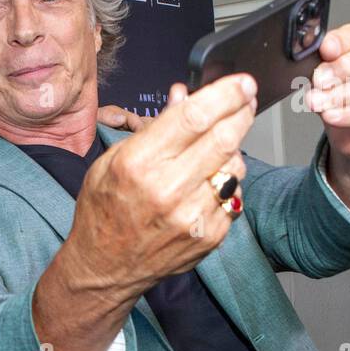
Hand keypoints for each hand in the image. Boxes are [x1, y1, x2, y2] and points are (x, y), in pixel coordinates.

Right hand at [68, 74, 256, 295]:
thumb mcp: (112, 161)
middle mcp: (168, 190)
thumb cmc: (103, 212)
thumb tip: (184, 95)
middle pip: (225, 137)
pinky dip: (228, 182)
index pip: (195, 117)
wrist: (105, 267)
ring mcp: (193, 216)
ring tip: (214, 150)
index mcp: (138, 164)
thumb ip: (154, 128)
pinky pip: (235, 195)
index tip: (241, 83)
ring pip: (236, 166)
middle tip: (246, 99)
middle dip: (242, 111)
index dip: (226, 94)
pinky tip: (208, 183)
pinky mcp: (210, 236)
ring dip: (233, 149)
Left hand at [305, 20, 349, 160]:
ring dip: (345, 95)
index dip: (343, 41)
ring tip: (320, 102)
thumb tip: (315, 55)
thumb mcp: (328, 74)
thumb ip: (325, 62)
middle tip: (321, 80)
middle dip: (346, 67)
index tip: (324, 50)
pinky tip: (335, 116)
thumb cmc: (342, 95)